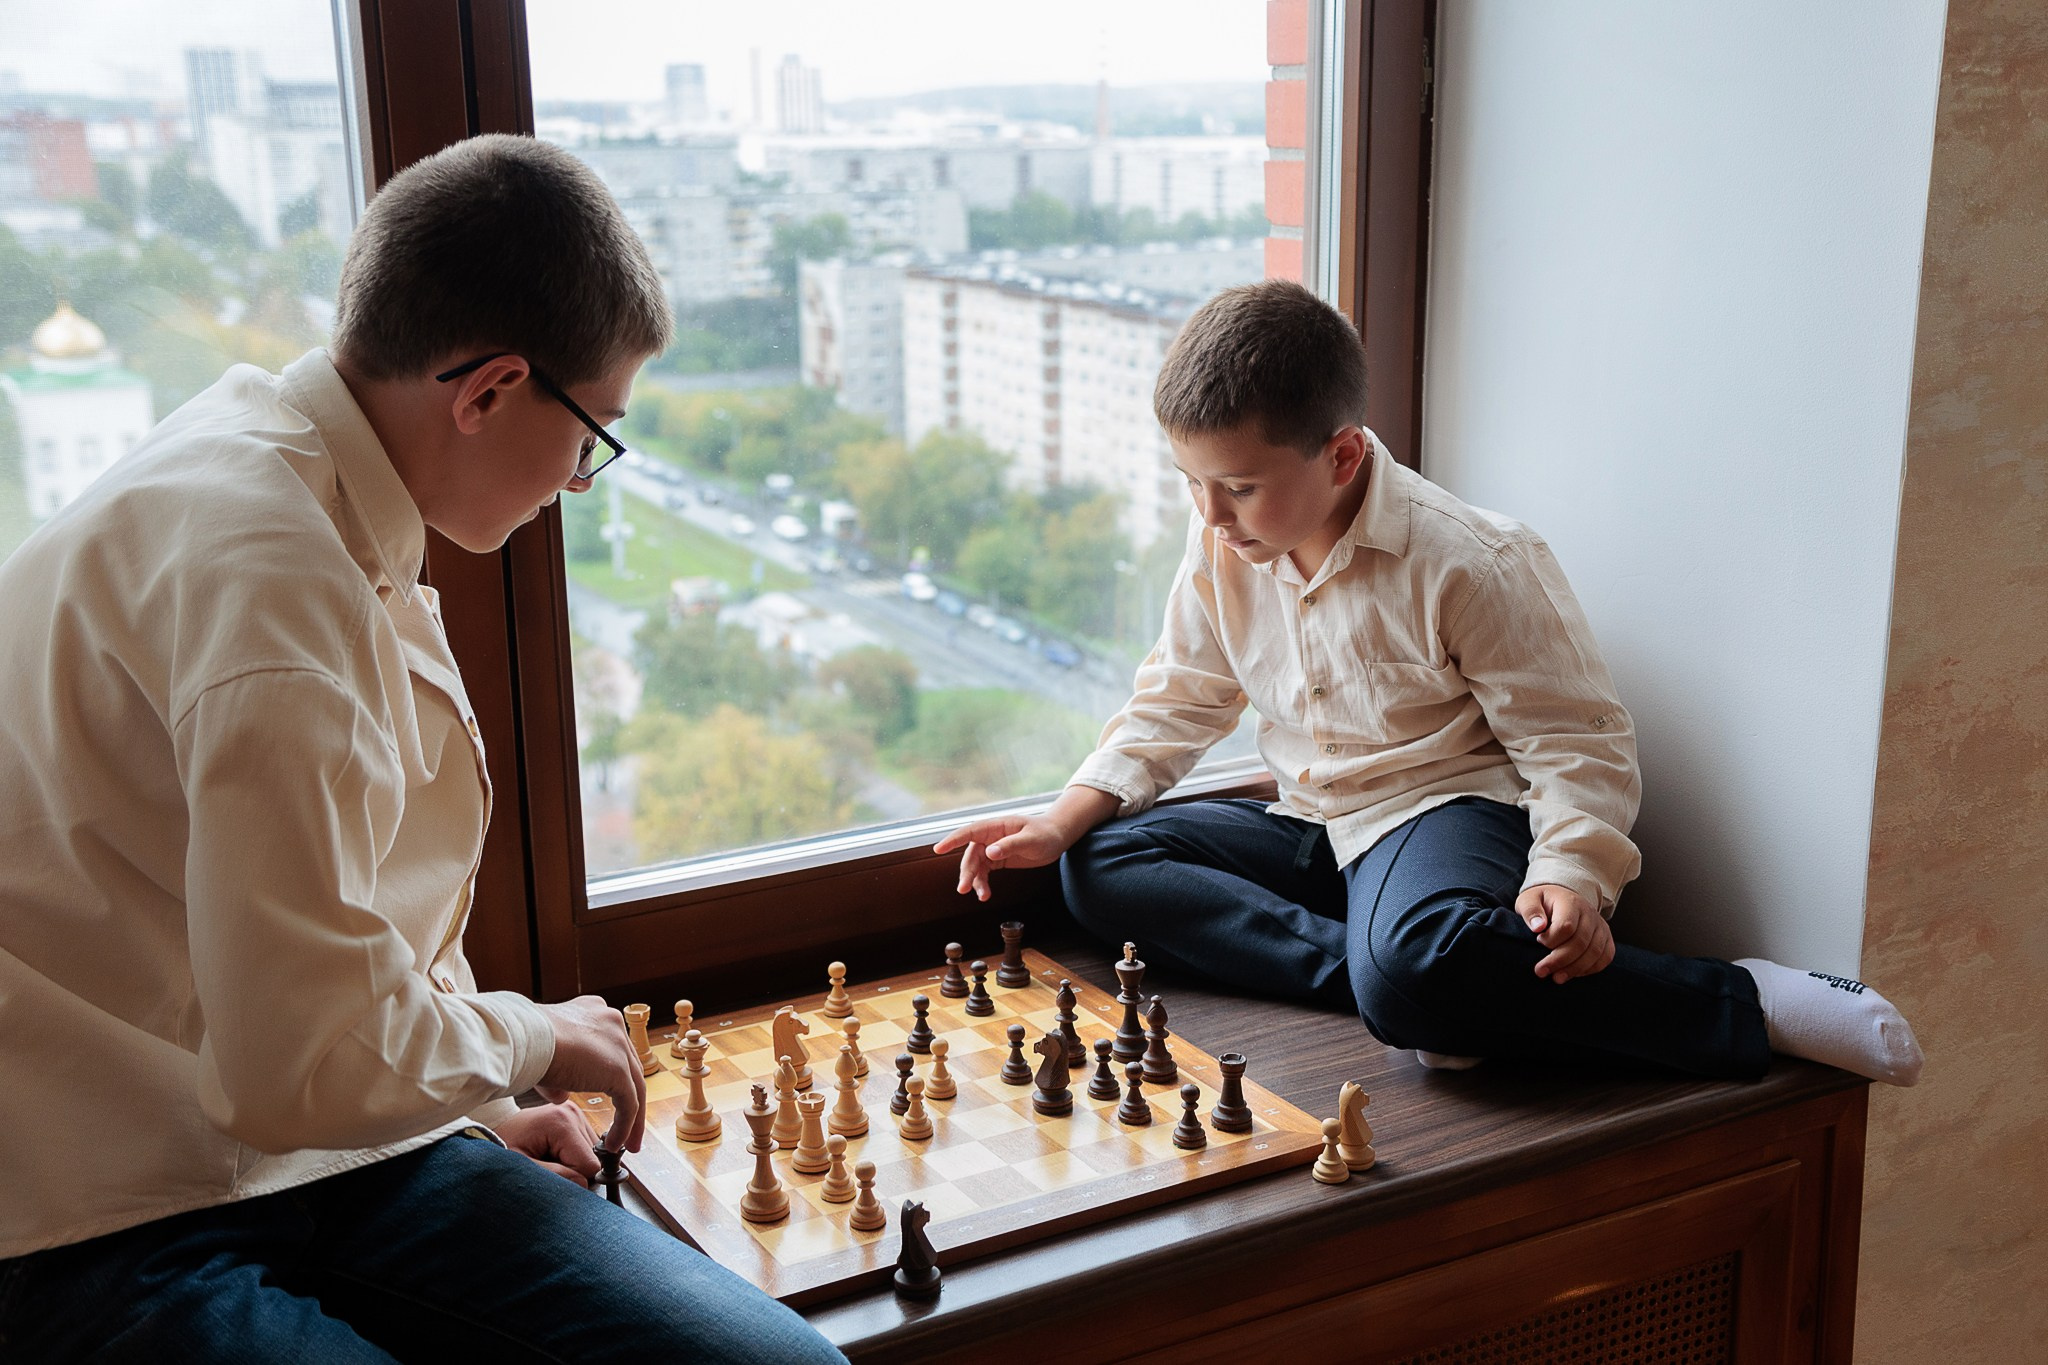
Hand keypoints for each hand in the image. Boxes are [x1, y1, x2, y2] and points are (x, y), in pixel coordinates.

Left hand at [493, 1100, 602, 1184]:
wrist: (493, 1126)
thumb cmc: (501, 1146)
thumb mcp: (521, 1166)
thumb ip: (553, 1176)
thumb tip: (583, 1184)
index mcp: (561, 1122)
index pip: (589, 1164)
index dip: (573, 1178)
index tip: (551, 1176)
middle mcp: (573, 1113)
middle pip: (593, 1158)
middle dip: (573, 1169)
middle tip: (546, 1165)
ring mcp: (575, 1113)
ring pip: (592, 1153)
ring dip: (574, 1162)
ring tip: (547, 1157)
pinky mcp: (575, 1117)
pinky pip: (587, 1146)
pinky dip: (574, 1155)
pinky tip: (554, 1152)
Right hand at [531, 995, 645, 1152]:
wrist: (521, 1038)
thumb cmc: (521, 1045)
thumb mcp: (544, 1058)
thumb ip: (559, 1076)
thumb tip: (563, 1096)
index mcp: (594, 1012)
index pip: (610, 1047)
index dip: (608, 1074)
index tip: (607, 1093)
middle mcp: (611, 1023)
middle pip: (628, 1067)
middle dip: (628, 1099)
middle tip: (626, 1125)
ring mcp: (618, 1045)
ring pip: (634, 1087)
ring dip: (632, 1120)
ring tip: (628, 1144)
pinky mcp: (618, 1069)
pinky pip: (628, 1104)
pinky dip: (623, 1127)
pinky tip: (612, 1144)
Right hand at [933, 814, 1073, 901]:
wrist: (1057, 837)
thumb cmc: (1045, 833)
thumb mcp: (1031, 839)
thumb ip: (1010, 845)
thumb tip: (989, 852)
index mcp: (996, 826)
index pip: (970, 832)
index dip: (953, 840)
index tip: (939, 849)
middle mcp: (991, 836)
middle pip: (971, 854)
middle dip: (967, 871)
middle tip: (963, 888)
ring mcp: (993, 848)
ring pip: (976, 866)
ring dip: (975, 881)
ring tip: (981, 896)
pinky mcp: (998, 860)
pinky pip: (984, 872)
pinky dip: (983, 883)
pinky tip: (985, 894)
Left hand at [1515, 883, 1613, 983]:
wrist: (1562, 897)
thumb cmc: (1542, 902)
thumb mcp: (1529, 899)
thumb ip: (1530, 910)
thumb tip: (1538, 927)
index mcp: (1570, 902)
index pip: (1567, 926)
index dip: (1551, 940)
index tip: (1538, 942)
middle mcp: (1589, 914)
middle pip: (1581, 942)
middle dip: (1560, 960)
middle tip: (1541, 971)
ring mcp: (1600, 926)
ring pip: (1595, 952)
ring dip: (1575, 969)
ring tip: (1556, 978)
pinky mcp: (1606, 937)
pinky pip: (1605, 956)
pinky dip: (1591, 969)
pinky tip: (1574, 974)